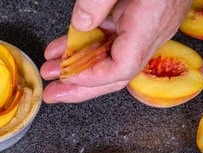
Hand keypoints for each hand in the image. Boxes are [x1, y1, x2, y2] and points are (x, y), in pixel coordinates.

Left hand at [40, 0, 191, 102]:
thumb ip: (99, 0)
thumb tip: (81, 25)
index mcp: (151, 22)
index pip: (122, 68)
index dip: (91, 79)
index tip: (65, 79)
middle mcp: (151, 29)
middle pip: (116, 73)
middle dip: (81, 87)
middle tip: (53, 93)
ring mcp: (146, 23)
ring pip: (111, 57)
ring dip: (79, 65)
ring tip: (51, 70)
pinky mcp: (139, 14)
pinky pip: (111, 38)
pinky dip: (86, 44)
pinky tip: (64, 47)